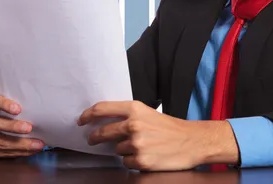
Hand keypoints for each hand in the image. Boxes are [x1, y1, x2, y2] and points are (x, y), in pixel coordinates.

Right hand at [0, 95, 45, 158]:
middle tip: (30, 128)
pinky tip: (29, 150)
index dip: (4, 105)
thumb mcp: (2, 102)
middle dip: (14, 127)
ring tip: (37, 144)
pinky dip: (18, 152)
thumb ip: (11, 102)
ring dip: (21, 144)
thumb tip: (35, 105)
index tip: (18, 109)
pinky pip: (1, 153)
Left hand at [77, 100, 238, 170]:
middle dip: (95, 137)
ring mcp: (136, 144)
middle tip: (92, 138)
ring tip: (141, 146)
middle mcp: (133, 125)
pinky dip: (133, 161)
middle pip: (102, 131)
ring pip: (116, 149)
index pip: (102, 109)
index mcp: (135, 109)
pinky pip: (126, 162)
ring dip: (123, 149)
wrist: (191, 141)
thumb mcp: (148, 113)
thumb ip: (128, 115)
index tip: (81, 119)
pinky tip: (146, 155)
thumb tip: (106, 121)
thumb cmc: (170, 127)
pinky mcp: (140, 161)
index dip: (88, 114)